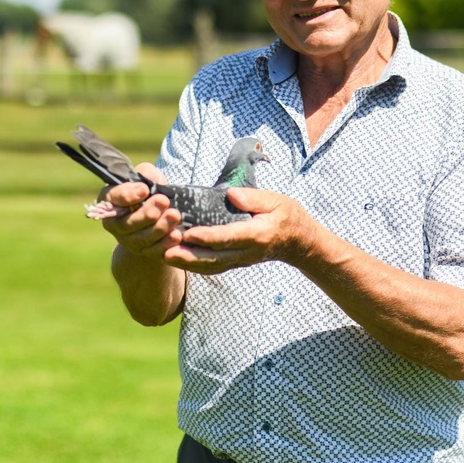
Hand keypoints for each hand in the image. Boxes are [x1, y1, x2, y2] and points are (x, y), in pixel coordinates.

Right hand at [99, 163, 184, 258]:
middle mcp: (114, 223)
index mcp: (110, 200)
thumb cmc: (150, 190)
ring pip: (140, 239)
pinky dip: (165, 244)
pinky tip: (176, 235)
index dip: (127, 195)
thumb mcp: (148, 176)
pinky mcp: (143, 252)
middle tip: (164, 201)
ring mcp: (127, 240)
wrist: (159, 211)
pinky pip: (152, 252)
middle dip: (146, 214)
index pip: (112, 197)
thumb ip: (146, 174)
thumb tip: (145, 186)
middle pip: (126, 223)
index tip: (144, 190)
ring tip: (174, 216)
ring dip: (159, 228)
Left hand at [165, 187, 315, 273]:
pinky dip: (194, 265)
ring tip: (164, 255)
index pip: (229, 237)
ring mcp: (241, 260)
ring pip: (211, 266)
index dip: (209, 237)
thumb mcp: (277, 200)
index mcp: (258, 234)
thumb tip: (231, 195)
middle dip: (189, 256)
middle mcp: (247, 252)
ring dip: (187, 263)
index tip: (189, 233)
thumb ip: (254, 198)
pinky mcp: (236, 262)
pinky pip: (213, 267)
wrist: (299, 242)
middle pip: (215, 257)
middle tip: (166, 251)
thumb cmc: (287, 216)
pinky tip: (178, 259)